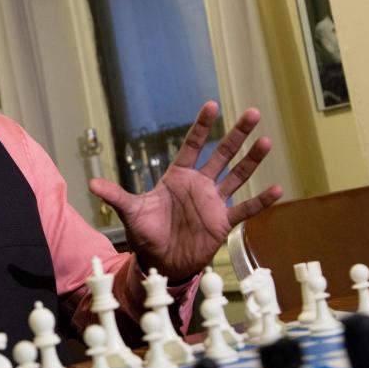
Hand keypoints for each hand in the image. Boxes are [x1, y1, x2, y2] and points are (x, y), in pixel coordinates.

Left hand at [89, 101, 281, 279]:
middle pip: (222, 154)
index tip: (212, 105)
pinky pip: (246, 209)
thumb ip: (115, 196)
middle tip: (253, 113)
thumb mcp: (130, 212)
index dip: (202, 126)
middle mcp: (199, 185)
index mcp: (178, 177)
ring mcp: (213, 202)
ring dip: (252, 160)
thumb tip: (90, 184)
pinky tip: (278, 188)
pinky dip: (261, 200)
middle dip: (236, 134)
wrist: (160, 262)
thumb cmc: (146, 234)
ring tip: (267, 141)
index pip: (192, 145)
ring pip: (237, 176)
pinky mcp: (223, 222)